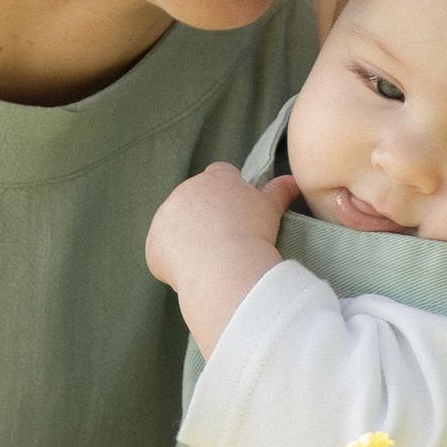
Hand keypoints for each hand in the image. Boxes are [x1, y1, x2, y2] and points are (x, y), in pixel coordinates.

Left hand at [146, 161, 299, 349]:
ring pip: (176, 226)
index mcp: (215, 178)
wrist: (225, 267)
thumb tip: (293, 180)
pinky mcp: (153, 243)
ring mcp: (165, 216)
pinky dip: (173, 261)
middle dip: (205, 217)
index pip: (220, 174)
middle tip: (225, 241)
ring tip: (210, 259)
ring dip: (187, 238)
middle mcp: (185, 191)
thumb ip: (278, 191)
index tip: (237, 213)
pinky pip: (162, 251)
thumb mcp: (270, 209)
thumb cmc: (253, 234)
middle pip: (195, 200)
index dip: (229, 193)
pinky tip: (193, 272)